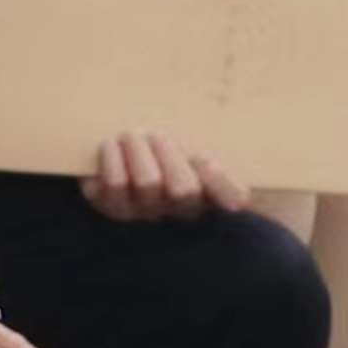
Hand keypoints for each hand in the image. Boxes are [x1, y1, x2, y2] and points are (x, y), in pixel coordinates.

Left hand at [83, 130, 250, 221]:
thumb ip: (224, 176)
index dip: (217, 176)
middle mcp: (175, 210)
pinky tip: (111, 144)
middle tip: (157, 136)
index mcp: (207, 194)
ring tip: (132, 136)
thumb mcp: (196, 152)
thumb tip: (238, 204)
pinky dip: (113, 158)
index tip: (201, 155)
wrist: (109, 147)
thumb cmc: (159, 151)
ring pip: (150, 183)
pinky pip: (115, 184)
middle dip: (170, 153)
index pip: (232, 196)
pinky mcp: (108, 205)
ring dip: (140, 149)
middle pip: (186, 189)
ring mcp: (142, 211)